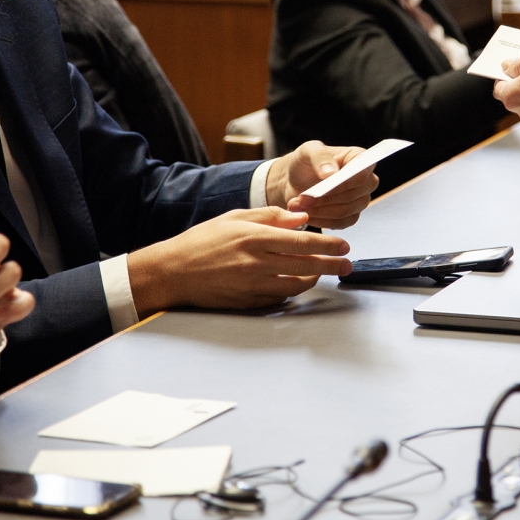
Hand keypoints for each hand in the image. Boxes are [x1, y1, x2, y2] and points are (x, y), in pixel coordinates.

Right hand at [126, 207, 353, 315]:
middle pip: (306, 266)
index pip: (302, 242)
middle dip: (332, 265)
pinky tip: (297, 283)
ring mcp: (252, 285)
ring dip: (315, 280)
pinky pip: (279, 298)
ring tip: (324, 273)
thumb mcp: (235, 218)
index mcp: (254, 237)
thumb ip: (270, 217)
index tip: (343, 244)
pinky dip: (292, 290)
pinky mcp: (248, 302)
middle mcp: (256, 263)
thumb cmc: (202, 241)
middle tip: (347, 264)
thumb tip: (301, 219)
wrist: (173, 272)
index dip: (328, 245)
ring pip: (296, 285)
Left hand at [267, 141, 378, 229]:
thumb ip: (320, 157)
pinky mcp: (351, 217)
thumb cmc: (304, 162)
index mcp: (359, 158)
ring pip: (345, 211)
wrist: (294, 181)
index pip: (362, 173)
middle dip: (325, 198)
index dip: (345, 182)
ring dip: (319, 210)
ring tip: (298, 204)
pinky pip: (340, 223)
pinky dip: (320, 220)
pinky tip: (305, 213)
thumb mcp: (307, 151)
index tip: (322, 186)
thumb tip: (331, 173)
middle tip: (302, 198)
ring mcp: (360, 200)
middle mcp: (365, 180)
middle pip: (354, 195)